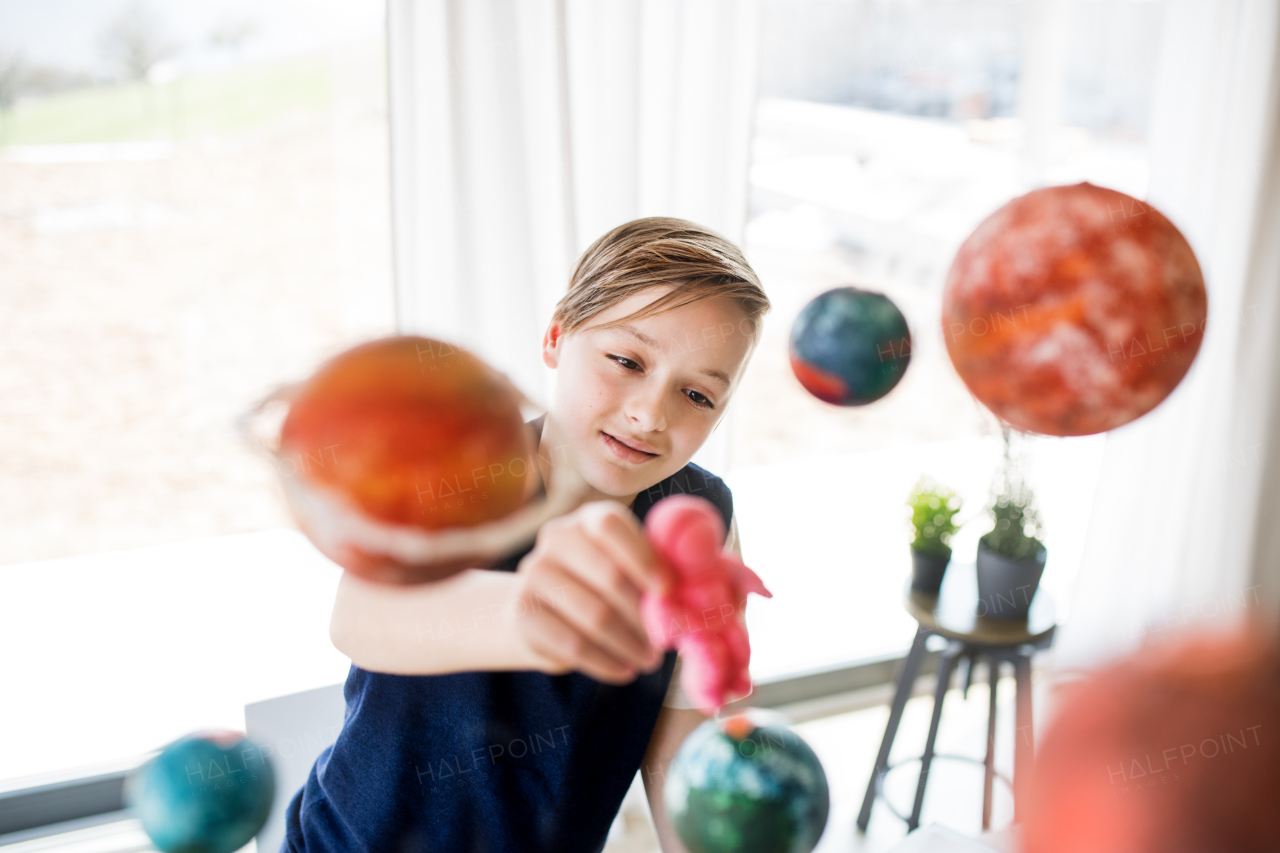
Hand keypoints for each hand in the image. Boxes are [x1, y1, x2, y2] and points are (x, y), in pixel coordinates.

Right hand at [513, 500, 668, 684]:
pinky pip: (573, 644)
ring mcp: (533, 573)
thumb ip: (668, 570)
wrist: (540, 614)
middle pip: (609, 577)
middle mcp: (556, 538)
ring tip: (648, 660)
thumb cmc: (601, 589)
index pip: (612, 527)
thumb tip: (722, 584)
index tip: (669, 591)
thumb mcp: (631, 570)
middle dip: (644, 615)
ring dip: (629, 645)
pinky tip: (623, 670)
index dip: (644, 558)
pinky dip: (605, 662)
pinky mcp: (522, 612)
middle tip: (666, 643)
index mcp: (588, 519)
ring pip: (594, 616)